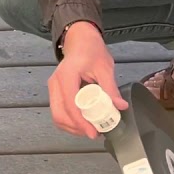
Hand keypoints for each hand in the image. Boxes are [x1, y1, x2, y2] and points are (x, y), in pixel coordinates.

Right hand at [48, 21, 126, 139]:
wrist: (79, 41)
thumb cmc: (91, 51)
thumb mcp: (104, 67)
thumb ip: (111, 88)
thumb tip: (121, 107)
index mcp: (66, 76)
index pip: (71, 104)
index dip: (81, 122)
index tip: (94, 133)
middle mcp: (55, 84)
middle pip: (59, 114)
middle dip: (76, 128)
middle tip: (94, 133)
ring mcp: (53, 89)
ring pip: (57, 116)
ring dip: (72, 127)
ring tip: (91, 129)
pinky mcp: (55, 93)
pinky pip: (59, 112)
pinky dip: (70, 122)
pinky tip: (84, 123)